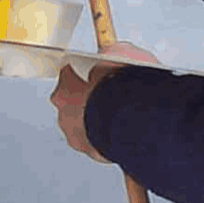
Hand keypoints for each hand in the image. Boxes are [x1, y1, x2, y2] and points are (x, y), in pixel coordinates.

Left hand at [50, 41, 157, 163]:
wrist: (138, 120)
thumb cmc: (128, 89)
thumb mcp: (124, 55)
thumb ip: (113, 52)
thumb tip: (111, 50)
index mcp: (66, 87)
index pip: (70, 76)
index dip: (87, 75)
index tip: (100, 76)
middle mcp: (65, 112)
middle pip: (73, 103)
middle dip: (90, 100)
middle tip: (113, 97)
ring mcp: (77, 135)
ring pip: (85, 125)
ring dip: (99, 121)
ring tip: (122, 117)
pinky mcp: (93, 152)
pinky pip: (99, 144)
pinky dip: (110, 138)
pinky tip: (125, 132)